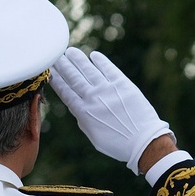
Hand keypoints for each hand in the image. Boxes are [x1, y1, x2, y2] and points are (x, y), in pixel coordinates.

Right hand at [51, 47, 174, 174]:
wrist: (144, 142)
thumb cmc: (118, 144)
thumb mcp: (94, 137)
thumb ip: (84, 120)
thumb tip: (78, 107)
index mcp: (84, 113)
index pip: (66, 92)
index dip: (57, 80)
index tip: (50, 71)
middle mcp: (93, 98)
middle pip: (74, 78)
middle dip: (64, 66)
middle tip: (56, 56)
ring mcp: (108, 90)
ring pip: (89, 70)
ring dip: (78, 60)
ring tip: (70, 51)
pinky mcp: (123, 85)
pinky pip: (109, 69)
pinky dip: (100, 61)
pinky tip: (94, 55)